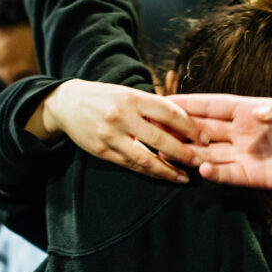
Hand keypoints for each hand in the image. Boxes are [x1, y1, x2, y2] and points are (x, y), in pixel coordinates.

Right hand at [36, 80, 205, 182]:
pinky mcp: (101, 151)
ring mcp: (110, 136)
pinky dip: (149, 172)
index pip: (169, 113)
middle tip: (198, 162)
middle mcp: (122, 116)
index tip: (204, 138)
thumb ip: (152, 106)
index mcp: (133, 98)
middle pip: (160, 140)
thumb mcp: (129, 93)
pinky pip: (130, 165)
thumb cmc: (105, 97)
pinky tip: (162, 175)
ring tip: (183, 177)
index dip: (190, 128)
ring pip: (145, 159)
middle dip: (183, 154)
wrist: (68, 103)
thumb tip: (184, 122)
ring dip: (167, 171)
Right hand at [168, 94, 271, 192]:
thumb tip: (259, 112)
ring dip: (189, 152)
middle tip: (154, 127)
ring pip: (207, 152)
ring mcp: (241, 154)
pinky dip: (211, 172)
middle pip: (201, 128)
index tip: (165, 99)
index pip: (211, 105)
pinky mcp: (249, 175)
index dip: (189, 103)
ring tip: (169, 151)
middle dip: (179, 128)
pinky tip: (199, 170)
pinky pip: (224, 173)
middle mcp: (239, 132)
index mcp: (247, 110)